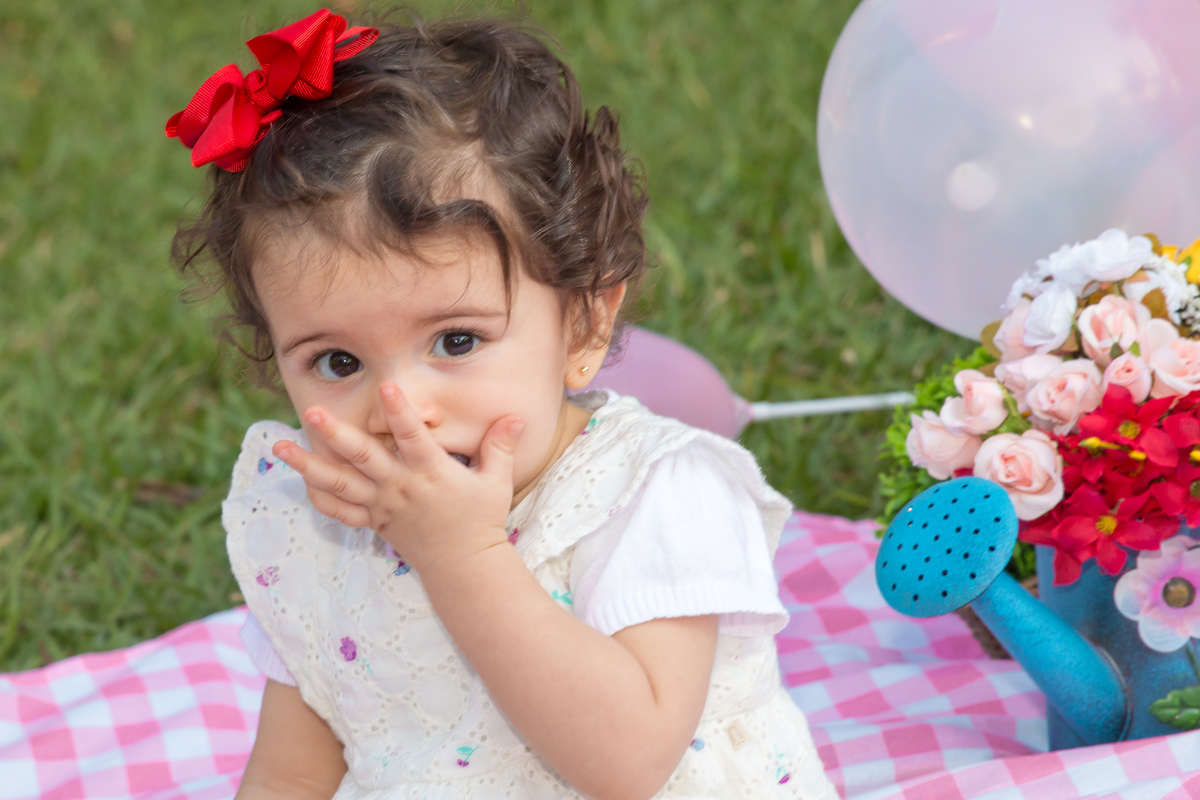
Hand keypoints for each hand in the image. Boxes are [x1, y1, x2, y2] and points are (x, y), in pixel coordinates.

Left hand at [271, 382, 523, 572]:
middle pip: (364, 459)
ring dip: (309, 465)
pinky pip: (340, 512)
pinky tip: (300, 478)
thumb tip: (516, 416)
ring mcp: (383, 507)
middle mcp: (401, 489)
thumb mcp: (496, 482)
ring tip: (280, 446)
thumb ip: (501, 446)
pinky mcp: (374, 522)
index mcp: (431, 475)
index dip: (401, 413)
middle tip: (313, 412)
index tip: (387, 387)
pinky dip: (318, 496)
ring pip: (340, 484)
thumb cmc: (481, 520)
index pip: (414, 438)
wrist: (464, 566)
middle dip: (337, 435)